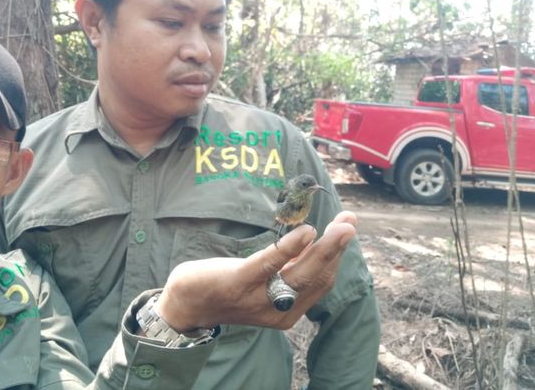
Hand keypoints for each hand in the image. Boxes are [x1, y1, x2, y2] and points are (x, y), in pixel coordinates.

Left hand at [156, 211, 357, 331]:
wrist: (184, 303)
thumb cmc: (227, 285)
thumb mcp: (263, 278)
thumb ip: (287, 266)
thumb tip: (313, 240)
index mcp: (287, 311)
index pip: (321, 283)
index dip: (337, 255)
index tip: (348, 227)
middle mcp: (278, 311)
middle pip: (316, 279)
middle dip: (336, 249)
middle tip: (350, 222)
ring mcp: (258, 300)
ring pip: (300, 274)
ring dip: (324, 248)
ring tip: (340, 226)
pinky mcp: (237, 284)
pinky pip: (269, 266)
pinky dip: (290, 249)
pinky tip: (306, 233)